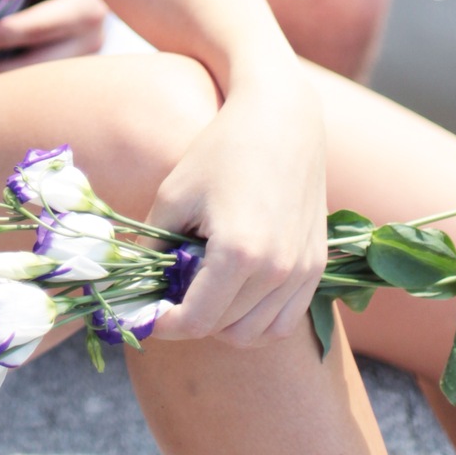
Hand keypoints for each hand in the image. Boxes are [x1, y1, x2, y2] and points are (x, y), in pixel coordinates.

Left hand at [149, 66, 327, 346]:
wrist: (282, 120)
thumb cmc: (220, 151)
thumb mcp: (174, 195)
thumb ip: (154, 248)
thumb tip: (139, 288)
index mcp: (238, 253)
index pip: (196, 320)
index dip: (164, 324)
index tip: (146, 315)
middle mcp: (277, 270)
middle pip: (224, 330)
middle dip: (190, 320)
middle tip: (169, 296)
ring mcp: (302, 272)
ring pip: (256, 334)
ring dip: (224, 325)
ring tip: (202, 291)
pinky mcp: (316, 267)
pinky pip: (283, 320)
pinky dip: (256, 320)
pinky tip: (234, 292)